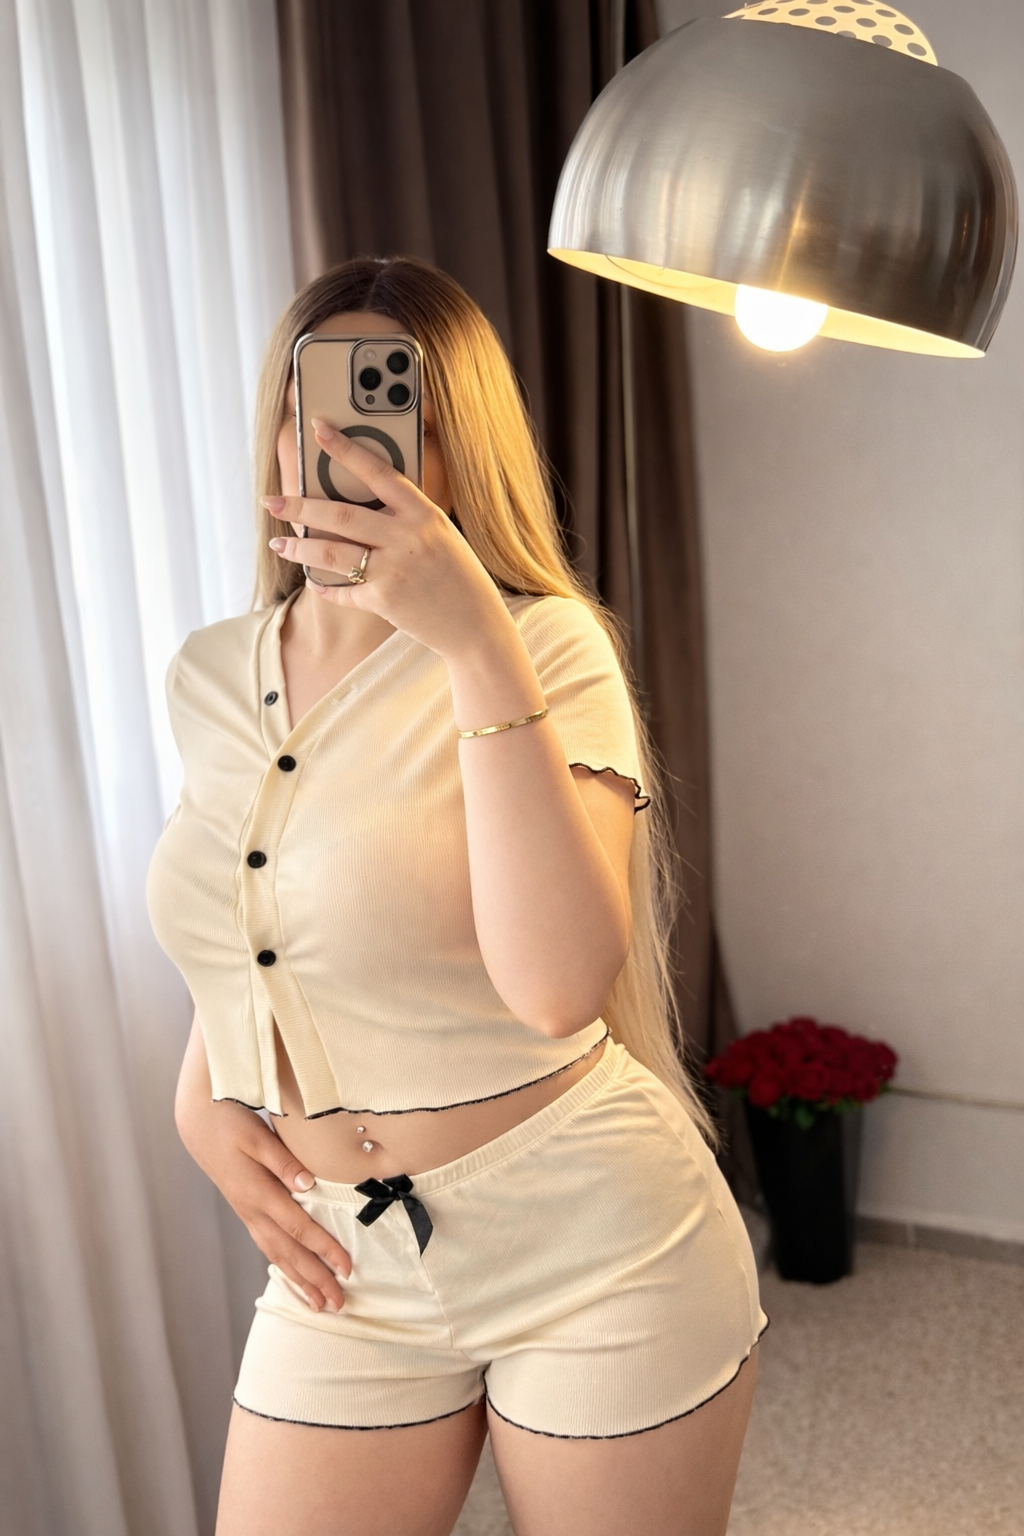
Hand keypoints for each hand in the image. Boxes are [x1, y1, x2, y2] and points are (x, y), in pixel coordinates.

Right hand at [178, 1091, 349, 1313]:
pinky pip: (267, 1246)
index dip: (324, 1249)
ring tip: (320, 1304)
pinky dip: (283, 1266)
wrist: (199, 1122)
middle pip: (288, 1253)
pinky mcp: (246, 1210)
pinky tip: (294, 1276)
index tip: (346, 1267)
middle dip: (315, 1280)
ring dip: (299, 1281)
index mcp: (259, 1192)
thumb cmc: (230, 1122)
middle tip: (338, 1305)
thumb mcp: (257, 1135)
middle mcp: (252, 1210)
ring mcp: (247, 1213)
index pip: (298, 1228)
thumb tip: (308, 1184)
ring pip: (276, 1255)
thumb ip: (283, 1161)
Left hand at [262, 419, 514, 662]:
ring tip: (278, 545)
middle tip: (272, 502)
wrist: (476, 625)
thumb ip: (405, 519)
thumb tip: (358, 506)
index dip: (346, 449)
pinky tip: (313, 582)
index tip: (319, 428)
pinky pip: (343, 590)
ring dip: (299, 549)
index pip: (378, 471)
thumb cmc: (458, 576)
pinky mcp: (384, 601)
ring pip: (331, 553)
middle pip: (340, 515)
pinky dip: (326, 587)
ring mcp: (395, 570)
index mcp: (423, 514)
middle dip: (299, 507)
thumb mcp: (440, 535)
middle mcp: (407, 538)